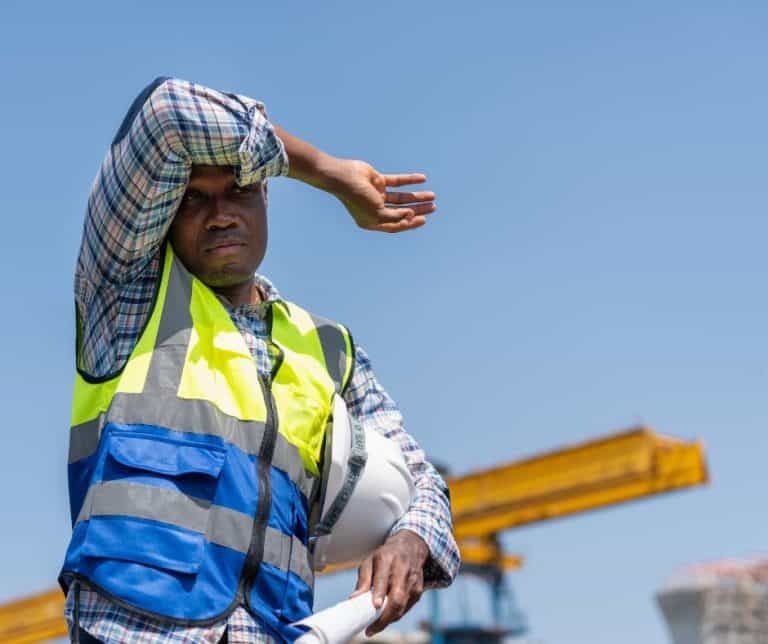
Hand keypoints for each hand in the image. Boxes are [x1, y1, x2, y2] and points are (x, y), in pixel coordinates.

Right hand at [321, 159, 436, 233]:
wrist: (343, 176)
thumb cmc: (357, 197)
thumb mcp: (377, 211)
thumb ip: (395, 216)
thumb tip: (411, 216)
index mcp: (372, 221)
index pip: (396, 225)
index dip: (410, 223)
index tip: (424, 219)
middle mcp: (375, 209)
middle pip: (401, 211)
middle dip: (418, 210)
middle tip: (433, 207)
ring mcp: (376, 195)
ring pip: (401, 197)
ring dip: (416, 197)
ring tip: (432, 195)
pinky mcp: (378, 181)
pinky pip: (397, 181)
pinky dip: (409, 180)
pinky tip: (423, 178)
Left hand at [350, 530, 429, 635]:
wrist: (410, 547)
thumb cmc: (386, 556)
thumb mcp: (370, 561)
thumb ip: (363, 580)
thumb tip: (354, 599)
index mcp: (387, 559)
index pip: (384, 578)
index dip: (380, 593)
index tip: (375, 606)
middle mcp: (402, 569)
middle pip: (397, 598)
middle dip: (385, 617)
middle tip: (371, 629)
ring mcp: (413, 581)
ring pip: (402, 607)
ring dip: (388, 619)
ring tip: (374, 627)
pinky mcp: (418, 590)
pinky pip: (406, 608)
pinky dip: (395, 615)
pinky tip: (386, 617)